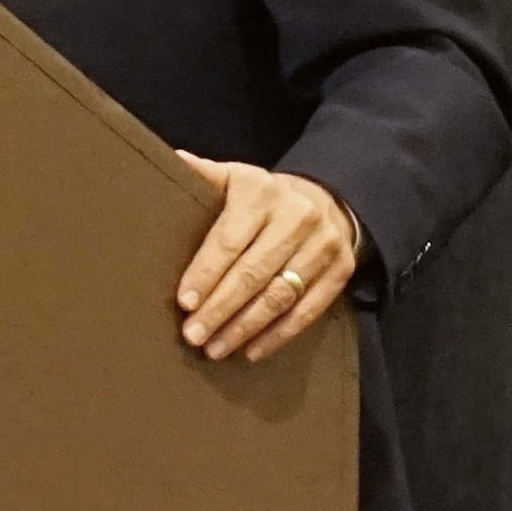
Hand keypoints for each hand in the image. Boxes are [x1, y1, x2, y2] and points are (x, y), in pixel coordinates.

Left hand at [173, 159, 361, 364]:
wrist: (327, 199)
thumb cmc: (264, 197)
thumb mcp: (235, 178)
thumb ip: (203, 175)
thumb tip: (170, 159)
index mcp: (262, 193)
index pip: (230, 240)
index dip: (206, 273)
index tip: (184, 302)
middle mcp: (297, 217)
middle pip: (254, 273)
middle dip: (220, 308)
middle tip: (193, 335)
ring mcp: (323, 245)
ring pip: (279, 296)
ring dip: (245, 327)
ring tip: (215, 348)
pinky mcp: (341, 271)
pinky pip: (308, 310)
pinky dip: (278, 335)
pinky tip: (251, 351)